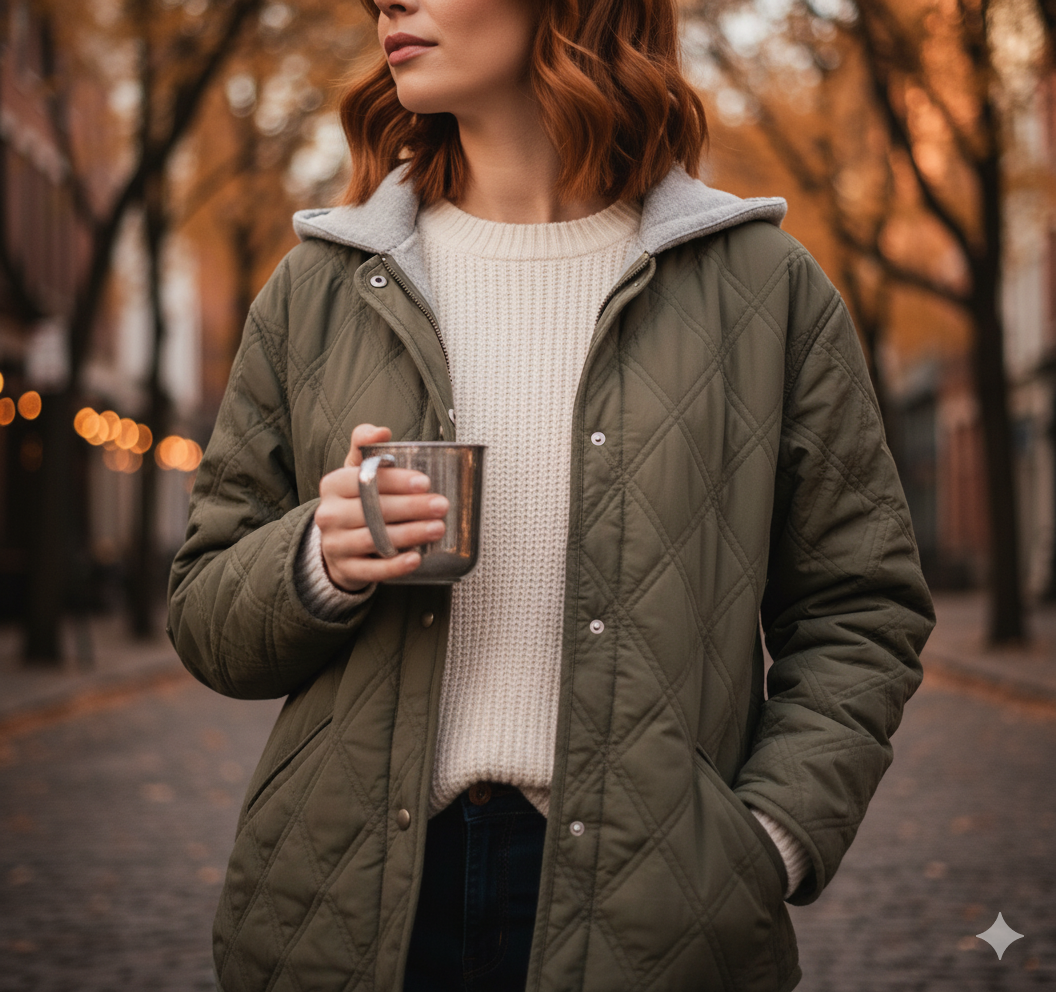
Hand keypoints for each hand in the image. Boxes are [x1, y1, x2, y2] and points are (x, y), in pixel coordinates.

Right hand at [315, 424, 447, 591]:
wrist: (336, 543)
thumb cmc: (354, 500)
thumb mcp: (355, 471)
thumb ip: (366, 447)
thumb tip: (382, 431)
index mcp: (332, 485)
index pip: (364, 480)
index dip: (396, 481)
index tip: (426, 482)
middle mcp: (329, 514)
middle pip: (372, 510)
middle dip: (411, 507)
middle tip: (441, 505)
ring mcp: (335, 544)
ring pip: (374, 539)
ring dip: (409, 534)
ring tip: (437, 528)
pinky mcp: (345, 569)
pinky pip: (371, 570)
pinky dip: (394, 566)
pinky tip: (415, 559)